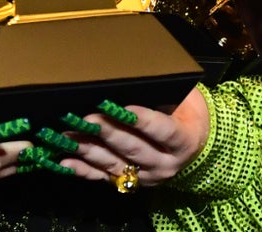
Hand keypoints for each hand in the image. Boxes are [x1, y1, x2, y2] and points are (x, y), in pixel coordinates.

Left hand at [53, 89, 210, 187]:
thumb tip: (134, 79)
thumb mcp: (185, 99)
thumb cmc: (187, 112)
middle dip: (109, 132)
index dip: (144, 120)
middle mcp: (165, 164)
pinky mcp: (128, 182)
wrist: (196, 144)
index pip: (163, 131)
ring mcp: (145, 177)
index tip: (124, 107)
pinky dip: (83, 170)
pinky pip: (103, 177)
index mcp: (184, 141)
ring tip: (68, 135)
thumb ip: (164, 94)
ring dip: (89, 150)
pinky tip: (65, 162)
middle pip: (134, 148)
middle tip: (87, 118)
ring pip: (115, 164)